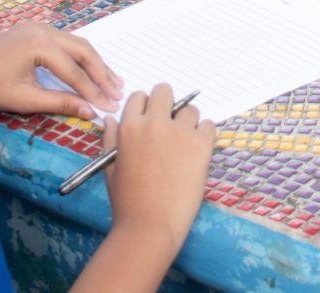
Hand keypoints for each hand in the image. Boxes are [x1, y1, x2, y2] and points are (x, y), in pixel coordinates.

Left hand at [0, 22, 123, 115]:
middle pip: (82, 50)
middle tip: (117, 92)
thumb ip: (59, 102)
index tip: (109, 107)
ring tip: (112, 82)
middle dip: (101, 73)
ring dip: (93, 63)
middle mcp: (42, 29)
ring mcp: (37, 27)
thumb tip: (90, 112)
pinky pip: (64, 42)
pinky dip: (78, 57)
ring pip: (76, 44)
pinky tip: (89, 69)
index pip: (74, 71)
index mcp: (39, 43)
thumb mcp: (24, 98)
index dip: (93, 91)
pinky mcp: (32, 30)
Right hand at [105, 83, 215, 252]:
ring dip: (187, 122)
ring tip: (183, 144)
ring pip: (190, 109)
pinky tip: (196, 151)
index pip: (139, 96)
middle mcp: (154, 123)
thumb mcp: (111, 168)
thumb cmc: (127, 202)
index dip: (145, 108)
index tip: (151, 120)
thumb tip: (111, 118)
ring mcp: (180, 133)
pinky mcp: (202, 145)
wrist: (150, 226)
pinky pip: (209, 125)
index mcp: (129, 127)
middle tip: (170, 125)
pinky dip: (204, 134)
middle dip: (167, 104)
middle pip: (165, 91)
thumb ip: (111, 139)